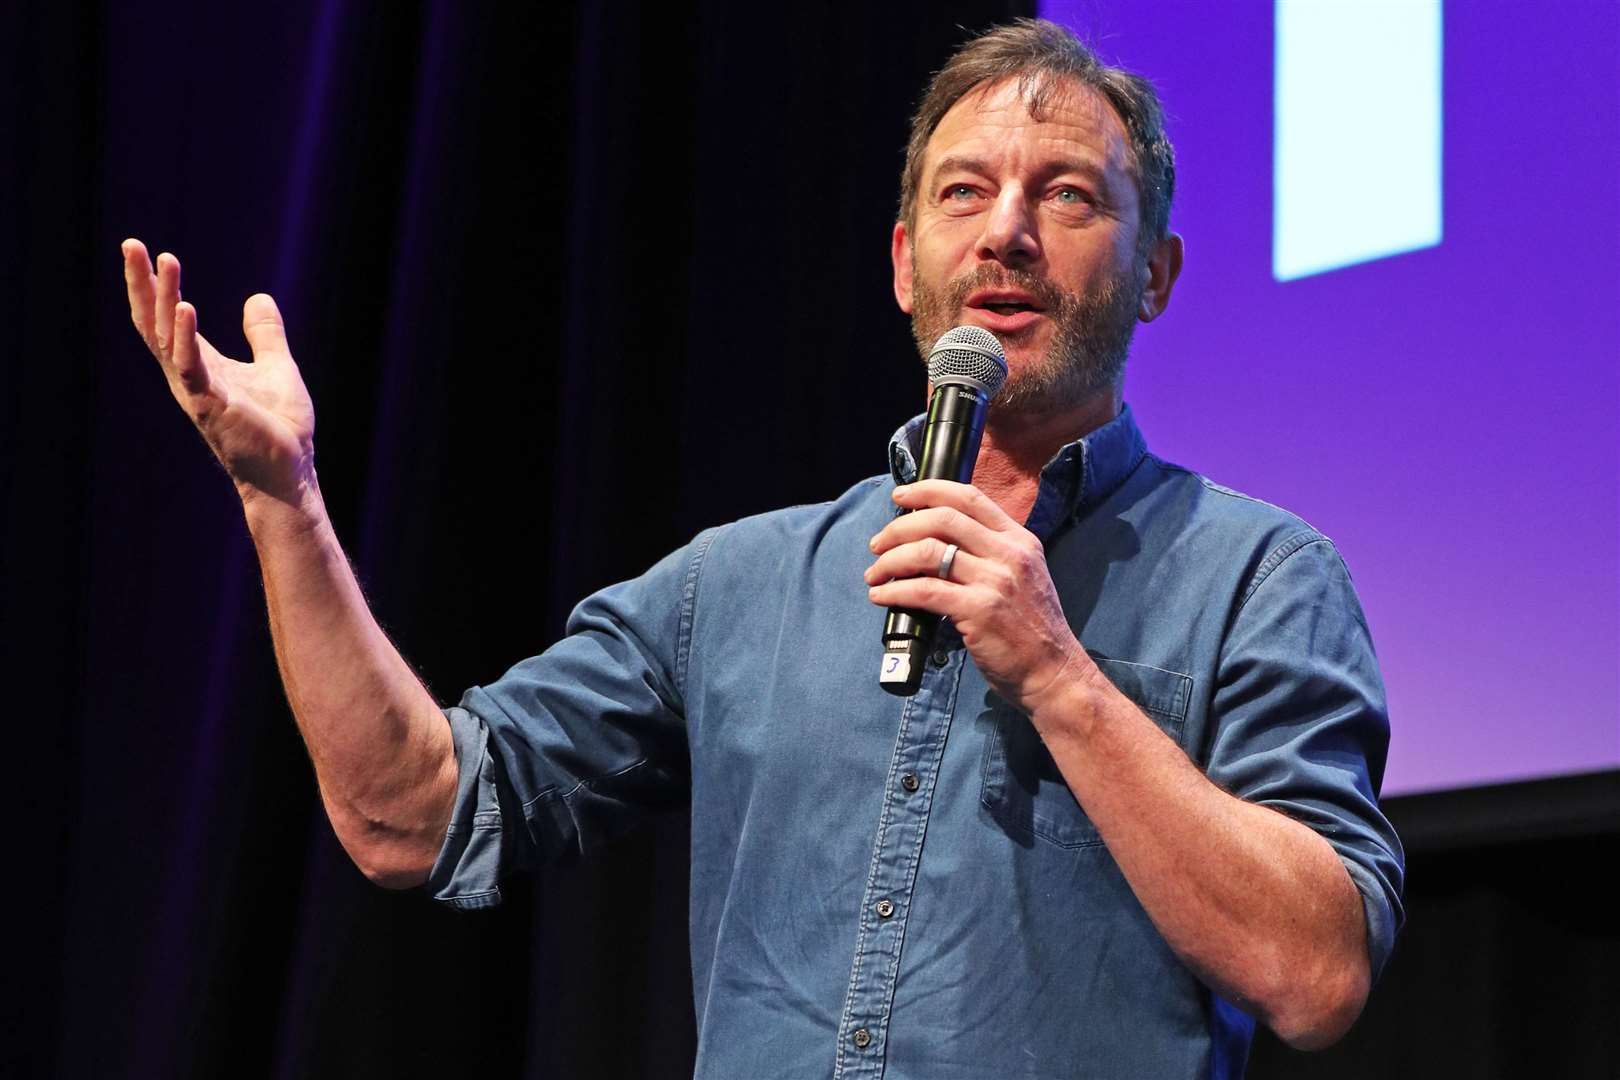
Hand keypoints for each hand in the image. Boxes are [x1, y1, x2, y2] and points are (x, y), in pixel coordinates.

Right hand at [121, 239, 315, 505]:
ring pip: (168, 338)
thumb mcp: (275, 366)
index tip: (148, 250)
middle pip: (153, 322)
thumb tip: (258, 297)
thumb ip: (264, 334)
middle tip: (131, 244)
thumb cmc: (279, 426)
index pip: (166, 318)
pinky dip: (186, 336)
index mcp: (200, 364)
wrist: (290, 470)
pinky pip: (191, 366)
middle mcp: (188, 375)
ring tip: (165, 261)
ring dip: (165, 298)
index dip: (155, 286)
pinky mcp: (211, 405)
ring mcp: (196, 390)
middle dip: (142, 284)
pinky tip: (185, 306)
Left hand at [864, 480, 1090, 715]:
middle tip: (878, 543)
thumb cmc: (1030, 628)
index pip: (969, 497)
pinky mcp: (979, 611)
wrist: (1053, 672)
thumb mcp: (1022, 576)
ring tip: (874, 573)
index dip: (929, 490)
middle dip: (899, 527)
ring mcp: (995, 581)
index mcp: (1019, 540)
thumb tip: (934, 542)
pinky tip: (882, 596)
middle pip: (942, 519)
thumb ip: (989, 554)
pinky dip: (895, 591)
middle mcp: (1009, 554)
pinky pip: (924, 591)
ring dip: (890, 560)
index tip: (901, 495)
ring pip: (927, 552)